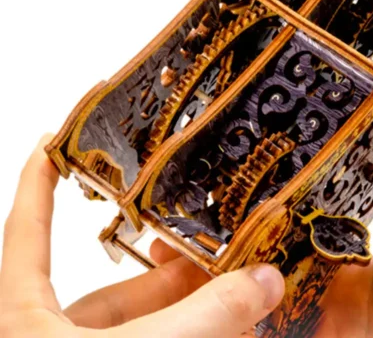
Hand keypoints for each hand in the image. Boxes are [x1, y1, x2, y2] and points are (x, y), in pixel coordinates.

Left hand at [0, 136, 284, 337]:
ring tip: (239, 285)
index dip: (42, 176)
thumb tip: (266, 281)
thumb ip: (205, 319)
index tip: (57, 136)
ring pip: (139, 330)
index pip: (30, 223)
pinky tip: (229, 325)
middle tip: (221, 242)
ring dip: (190, 310)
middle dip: (170, 266)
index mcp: (22, 314)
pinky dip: (190, 337)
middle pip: (113, 287)